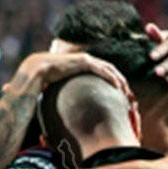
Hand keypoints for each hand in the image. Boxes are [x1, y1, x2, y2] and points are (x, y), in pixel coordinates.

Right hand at [12, 52, 132, 98]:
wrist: (38, 70)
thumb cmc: (48, 80)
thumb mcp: (64, 87)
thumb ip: (72, 92)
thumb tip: (71, 109)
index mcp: (83, 65)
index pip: (104, 72)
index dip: (114, 81)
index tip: (121, 93)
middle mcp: (86, 60)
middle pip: (110, 70)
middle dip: (121, 81)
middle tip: (129, 93)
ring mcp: (86, 59)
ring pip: (109, 69)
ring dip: (119, 79)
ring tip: (127, 91)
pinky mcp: (83, 62)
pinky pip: (101, 70)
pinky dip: (111, 77)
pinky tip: (118, 87)